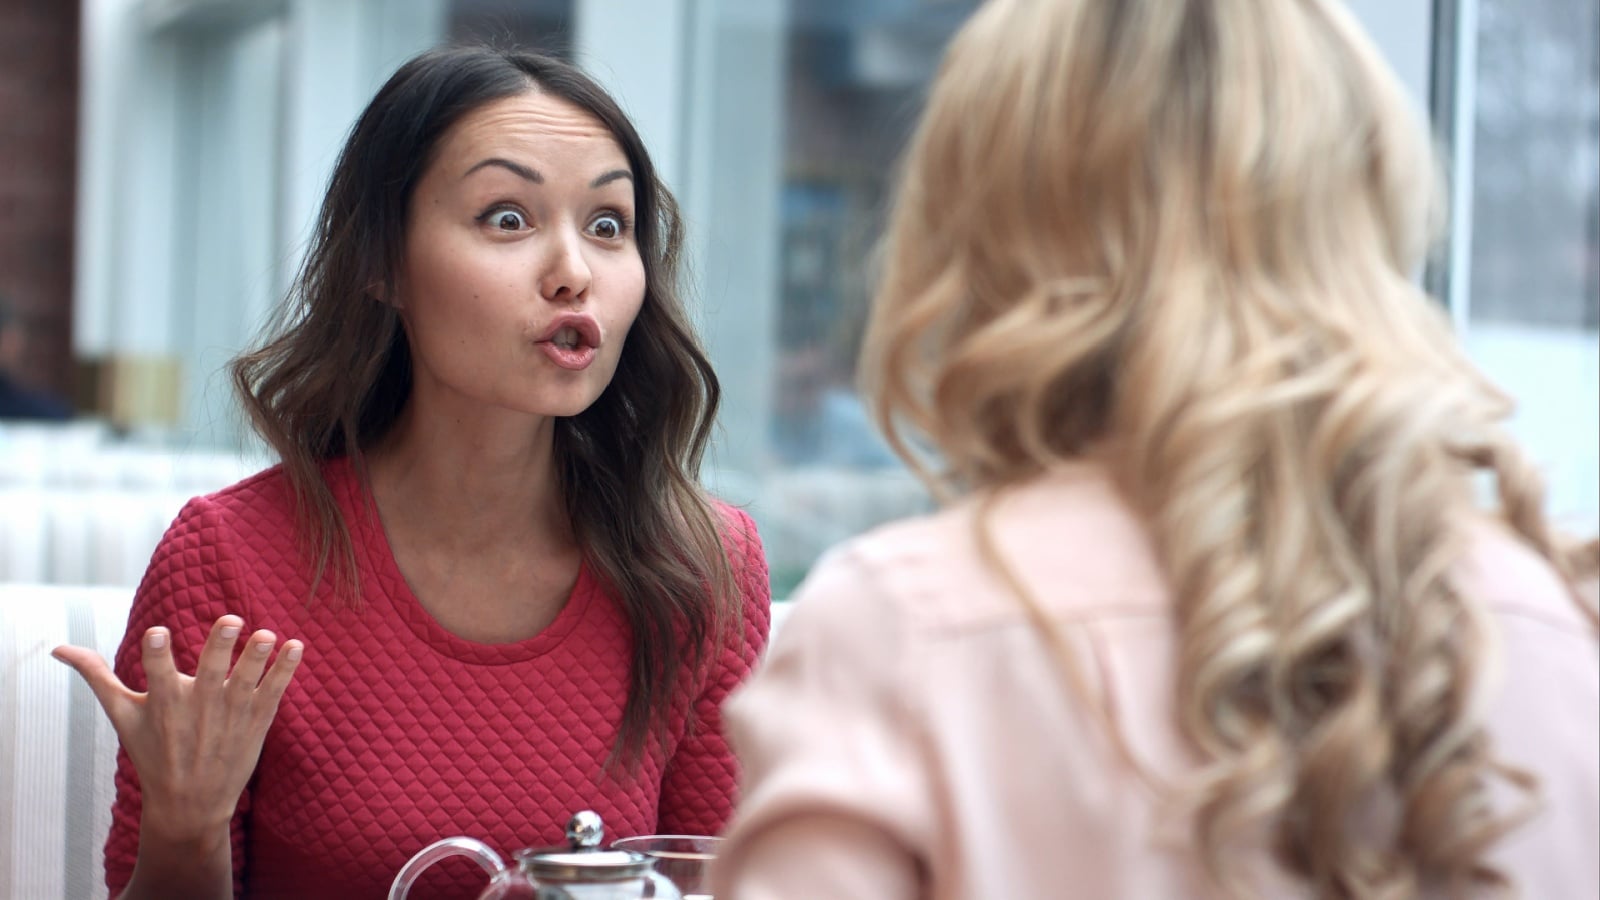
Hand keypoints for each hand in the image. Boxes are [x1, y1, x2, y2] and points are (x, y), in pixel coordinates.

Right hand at [52, 615, 303, 844]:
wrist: (190, 805)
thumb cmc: (152, 753)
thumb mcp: (122, 716)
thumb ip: (97, 677)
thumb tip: (60, 647)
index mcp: (164, 703)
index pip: (157, 672)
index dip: (157, 653)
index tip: (157, 632)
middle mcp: (198, 707)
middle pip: (211, 671)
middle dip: (221, 647)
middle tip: (232, 620)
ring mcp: (230, 714)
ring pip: (247, 681)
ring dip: (258, 657)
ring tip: (269, 634)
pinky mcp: (257, 722)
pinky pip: (274, 692)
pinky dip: (286, 671)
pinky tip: (297, 646)